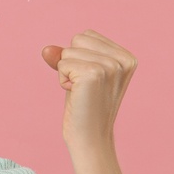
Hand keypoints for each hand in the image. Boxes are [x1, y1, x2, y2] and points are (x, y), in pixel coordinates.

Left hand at [40, 30, 135, 149]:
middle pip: (78, 38)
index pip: (87, 35)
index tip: (90, 81)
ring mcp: (110, 67)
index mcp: (127, 58)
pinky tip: (76, 95)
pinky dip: (62, 80)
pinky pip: (62, 63)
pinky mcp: (93, 74)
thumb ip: (66, 56)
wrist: (90, 138)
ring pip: (68, 51)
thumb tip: (46, 49)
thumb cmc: (85, 107)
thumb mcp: (79, 74)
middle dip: (72, 62)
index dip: (79, 57)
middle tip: (84, 88)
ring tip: (81, 92)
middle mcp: (122, 60)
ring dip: (66, 72)